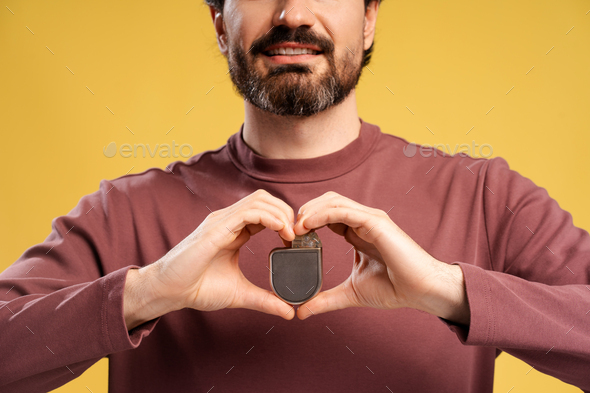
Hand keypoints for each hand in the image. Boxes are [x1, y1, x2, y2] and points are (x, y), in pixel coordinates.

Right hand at [125, 190, 296, 329]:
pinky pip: (248, 211)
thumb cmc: (197, 287)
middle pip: (265, 199)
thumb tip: (289, 312)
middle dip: (287, 212)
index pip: (266, 211)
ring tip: (291, 234)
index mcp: (234, 230)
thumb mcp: (240, 293)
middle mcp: (228, 220)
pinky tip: (280, 231)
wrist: (169, 291)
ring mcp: (221, 221)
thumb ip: (265, 300)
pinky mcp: (216, 227)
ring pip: (259, 200)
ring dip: (281, 213)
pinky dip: (269, 217)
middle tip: (298, 235)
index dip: (285, 220)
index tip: (297, 240)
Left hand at [292, 192, 469, 324]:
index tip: (289, 236)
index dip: (306, 221)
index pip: (326, 214)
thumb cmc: (394, 289)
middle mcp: (363, 220)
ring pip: (333, 201)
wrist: (421, 291)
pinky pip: (344, 210)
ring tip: (294, 226)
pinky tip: (307, 225)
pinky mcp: (376, 222)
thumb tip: (301, 312)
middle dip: (305, 211)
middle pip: (327, 202)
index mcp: (357, 231)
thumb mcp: (351, 293)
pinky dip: (322, 214)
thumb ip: (326, 299)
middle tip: (287, 229)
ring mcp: (370, 218)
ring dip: (310, 210)